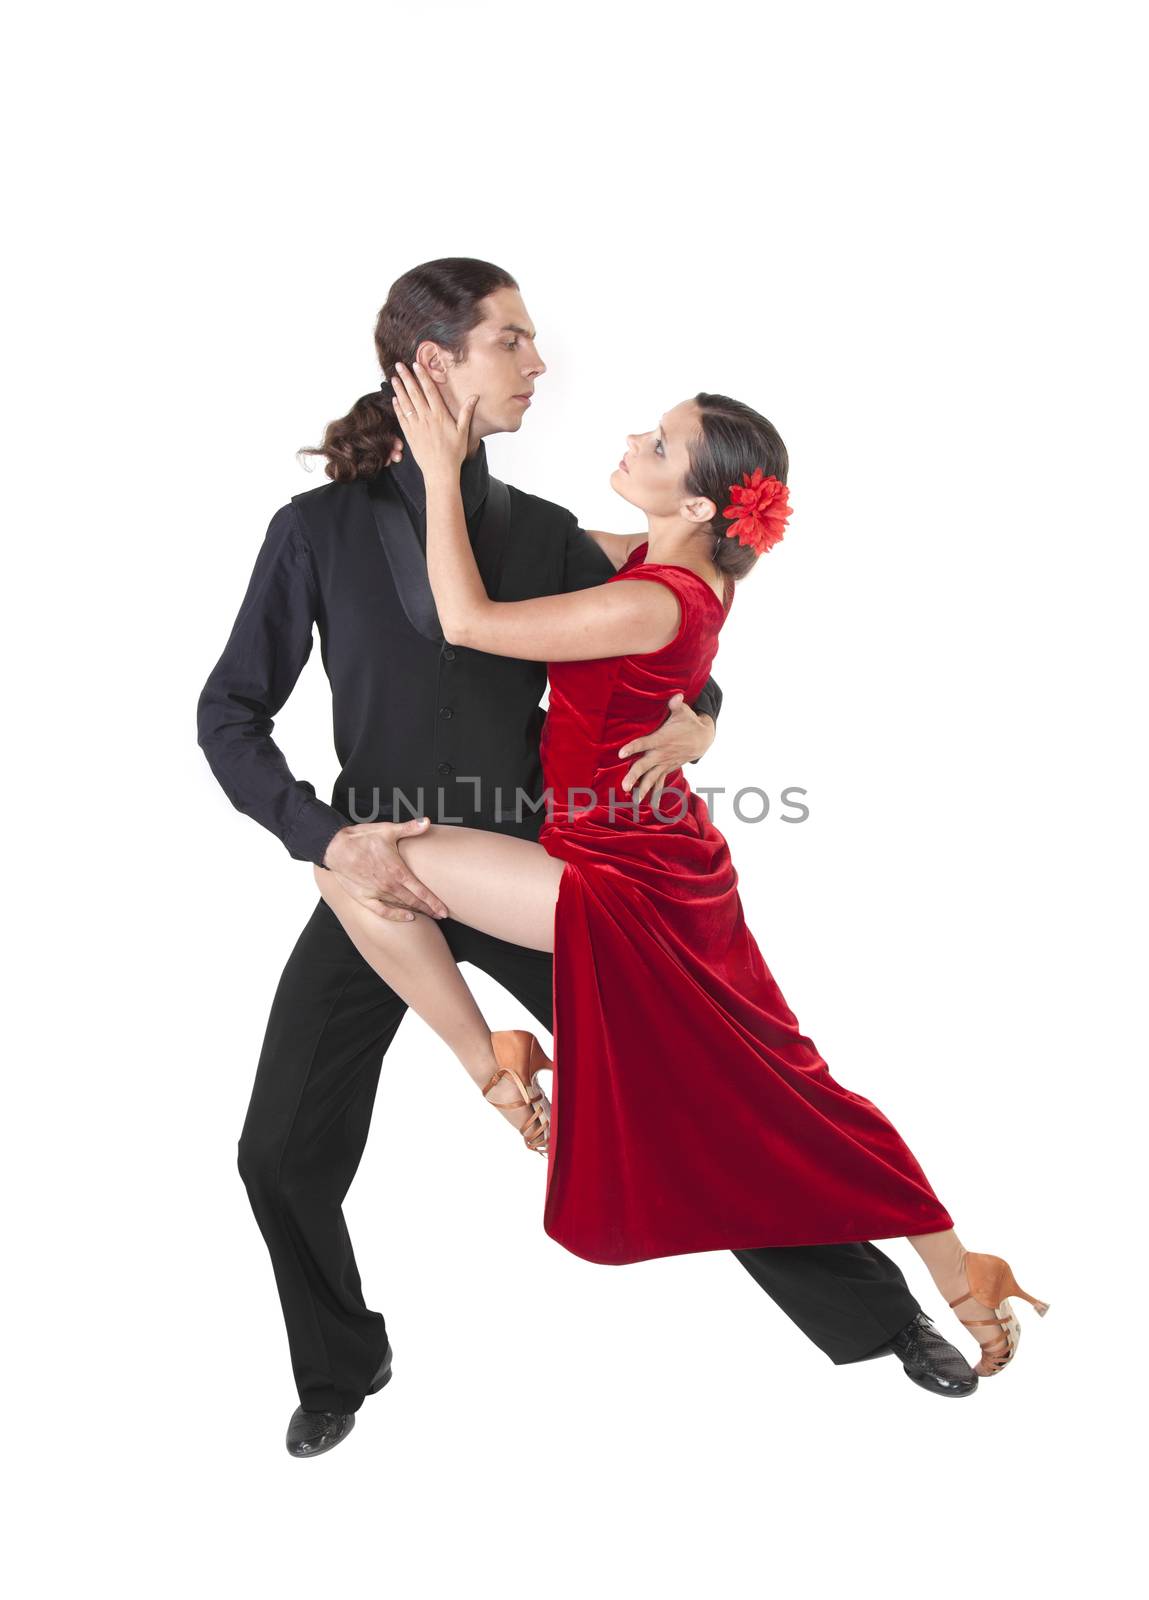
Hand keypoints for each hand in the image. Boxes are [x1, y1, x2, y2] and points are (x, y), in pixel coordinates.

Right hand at [316, 819, 449, 921]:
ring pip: (401, 906)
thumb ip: (410, 828)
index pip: (421, 891)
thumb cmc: (362, 838)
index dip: (434, 902)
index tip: (444, 910)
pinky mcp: (365, 897)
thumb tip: (426, 821)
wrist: (337, 847)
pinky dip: (396, 916)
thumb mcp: (388, 830)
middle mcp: (389, 885)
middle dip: (429, 909)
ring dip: (416, 911)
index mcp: (398, 871)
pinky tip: (407, 917)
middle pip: (414, 901)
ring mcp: (377, 893)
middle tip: (441, 915)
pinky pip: (383, 912)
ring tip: (428, 915)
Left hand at [390, 361, 477, 480]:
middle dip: (407, 378)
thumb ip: (466, 412)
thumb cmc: (453, 454)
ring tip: (394, 378)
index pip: (429, 391)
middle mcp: (426, 418)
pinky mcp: (409, 435)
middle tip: (399, 366)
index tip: (417, 365)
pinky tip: (395, 399)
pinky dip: (397, 407)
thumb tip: (474, 396)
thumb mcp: (463, 432)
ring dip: (399, 390)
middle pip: (415, 393)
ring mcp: (416, 426)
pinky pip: (401, 418)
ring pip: (405, 404)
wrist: (440, 472)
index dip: (423, 376)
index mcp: (440, 415)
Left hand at [618, 694, 715, 802]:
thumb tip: (676, 696)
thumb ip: (676, 705)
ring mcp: (665, 763)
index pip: (643, 743)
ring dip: (642, 790)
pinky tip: (648, 805)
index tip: (621, 754)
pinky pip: (660, 783)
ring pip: (651, 778)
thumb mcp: (684, 712)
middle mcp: (661, 754)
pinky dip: (654, 794)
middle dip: (634, 776)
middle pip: (645, 766)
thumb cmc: (689, 722)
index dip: (632, 748)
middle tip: (624, 787)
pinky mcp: (668, 768)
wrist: (703, 738)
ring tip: (634, 802)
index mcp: (661, 739)